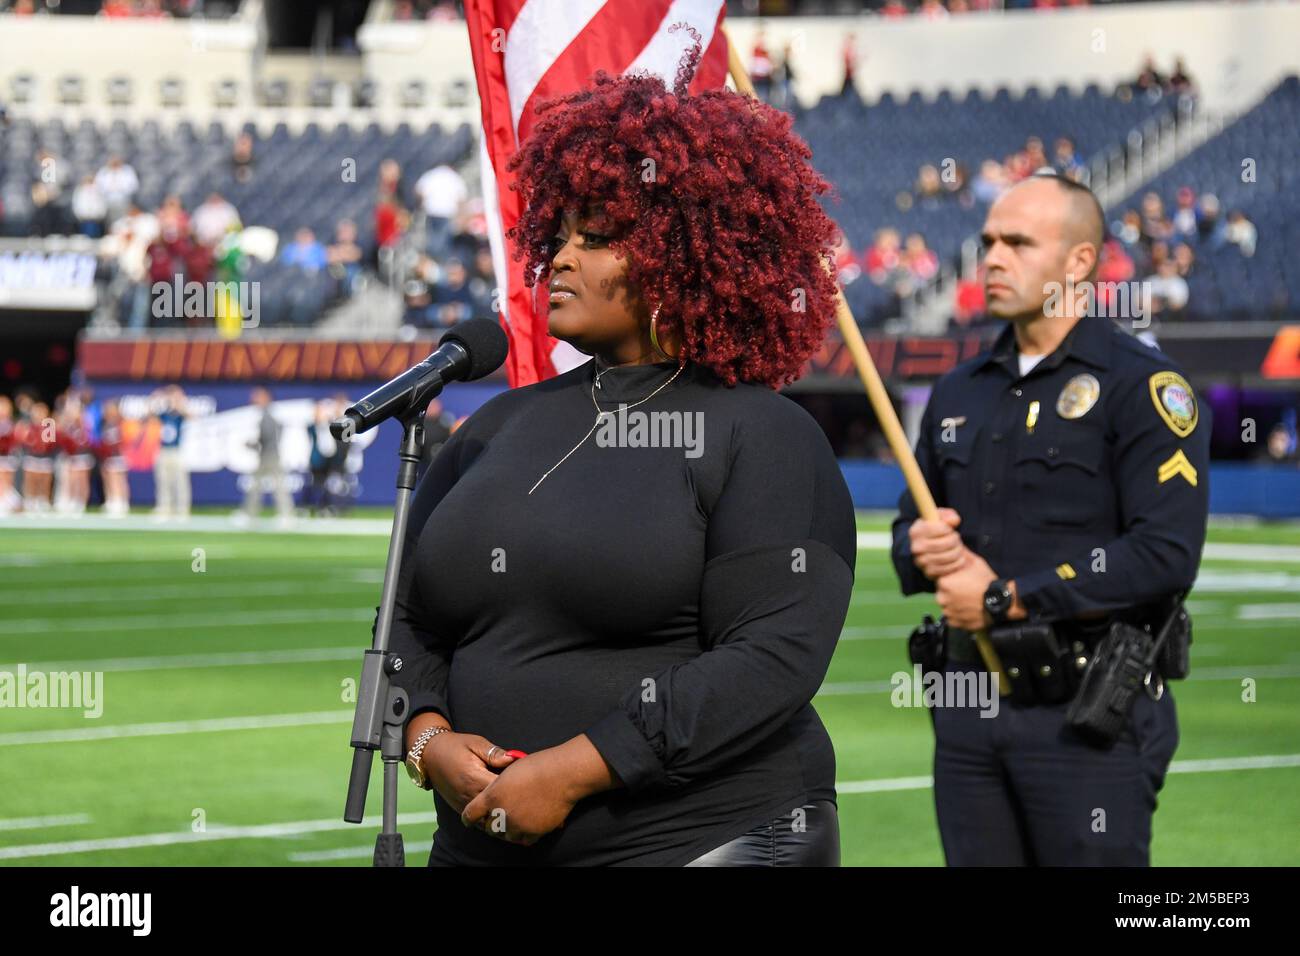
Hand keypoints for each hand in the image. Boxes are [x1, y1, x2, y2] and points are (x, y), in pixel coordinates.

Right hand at [420, 732, 518, 814]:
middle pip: (497, 806)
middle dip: (512, 801)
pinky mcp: (460, 809)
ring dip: (502, 813)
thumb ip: (494, 753)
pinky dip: (491, 819)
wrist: (430, 755)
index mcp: (474, 777)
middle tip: (525, 793)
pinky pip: (479, 821)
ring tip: (514, 803)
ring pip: (488, 818)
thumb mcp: (476, 743)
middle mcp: (468, 794)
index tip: (526, 780)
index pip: (501, 789)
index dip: (517, 786)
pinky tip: (501, 810)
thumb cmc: (456, 746)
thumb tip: (513, 759)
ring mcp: (463, 804)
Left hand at [459, 747, 577, 845]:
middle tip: (499, 816)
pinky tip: (529, 824)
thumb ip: (496, 786)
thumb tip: (491, 792)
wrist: (563, 775)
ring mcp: (518, 825)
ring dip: (509, 830)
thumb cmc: (538, 766)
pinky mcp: (534, 832)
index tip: (470, 819)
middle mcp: (502, 814)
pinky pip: (524, 840)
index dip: (468, 818)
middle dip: (492, 823)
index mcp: (492, 796)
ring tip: (516, 819)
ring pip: (506, 836)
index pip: (470, 815)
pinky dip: (525, 834)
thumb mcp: (509, 770)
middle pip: (489, 828)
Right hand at [908, 507, 967, 578]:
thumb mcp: (941, 518)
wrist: (932, 549)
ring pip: (946, 557)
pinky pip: (947, 570)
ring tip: (958, 548)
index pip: (935, 529)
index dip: (947, 529)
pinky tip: (959, 559)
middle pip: (942, 544)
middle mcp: (915, 547)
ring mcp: (921, 562)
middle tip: (956, 539)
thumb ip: (949, 515)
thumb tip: (953, 521)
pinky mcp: (929, 573)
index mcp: (915, 531)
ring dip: (957, 552)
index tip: (949, 529)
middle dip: (954, 540)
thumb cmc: (938, 530)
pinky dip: (957, 564)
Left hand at [935, 551, 997, 630]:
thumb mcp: (975, 562)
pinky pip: (953, 618)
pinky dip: (959, 615)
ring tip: (969, 601)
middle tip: (966, 591)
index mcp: (944, 583)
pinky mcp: (954, 623)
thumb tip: (955, 545)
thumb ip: (962, 554)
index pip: (940, 580)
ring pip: (947, 606)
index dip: (951, 580)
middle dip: (951, 592)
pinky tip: (969, 609)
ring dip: (954, 604)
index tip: (960, 581)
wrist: (1000, 602)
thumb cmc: (987, 582)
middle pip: (942, 593)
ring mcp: (948, 612)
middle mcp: (942, 598)